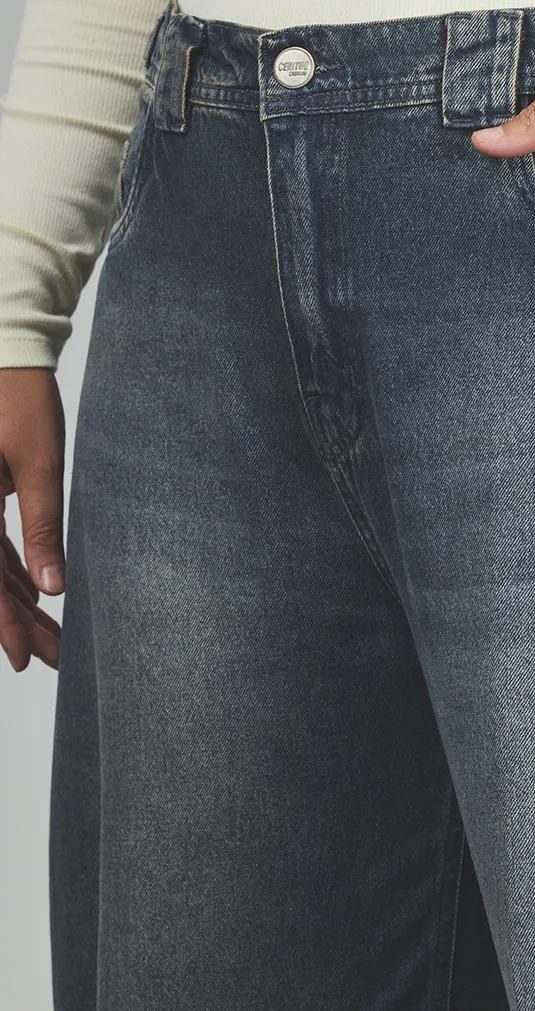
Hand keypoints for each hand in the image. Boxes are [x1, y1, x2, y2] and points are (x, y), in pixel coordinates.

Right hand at [0, 368, 64, 671]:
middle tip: (53, 660)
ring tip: (54, 640)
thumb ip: (42, 524)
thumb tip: (50, 586)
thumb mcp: (38, 461)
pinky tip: (36, 598)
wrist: (4, 350)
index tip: (24, 659)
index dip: (2, 623)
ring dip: (19, 604)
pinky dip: (12, 574)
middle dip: (19, 623)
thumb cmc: (21, 397)